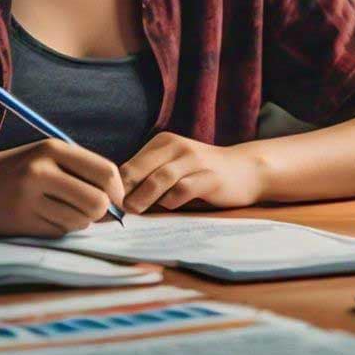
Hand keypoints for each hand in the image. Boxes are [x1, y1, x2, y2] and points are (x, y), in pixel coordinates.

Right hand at [0, 139, 124, 236]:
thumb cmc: (17, 170)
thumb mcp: (46, 157)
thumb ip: (82, 172)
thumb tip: (120, 202)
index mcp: (52, 148)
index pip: (105, 171)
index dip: (118, 191)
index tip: (116, 199)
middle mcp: (41, 170)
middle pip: (97, 201)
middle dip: (102, 212)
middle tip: (92, 212)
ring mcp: (30, 197)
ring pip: (80, 221)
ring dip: (80, 222)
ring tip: (63, 211)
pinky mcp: (23, 221)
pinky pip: (60, 232)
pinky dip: (61, 229)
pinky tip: (44, 217)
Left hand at [120, 133, 263, 212]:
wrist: (244, 170)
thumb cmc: (202, 173)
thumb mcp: (174, 166)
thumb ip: (150, 176)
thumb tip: (120, 198)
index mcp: (164, 142)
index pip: (132, 163)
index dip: (118, 185)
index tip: (109, 203)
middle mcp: (177, 147)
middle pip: (142, 169)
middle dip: (126, 190)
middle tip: (117, 209)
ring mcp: (194, 160)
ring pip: (161, 178)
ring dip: (144, 197)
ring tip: (133, 211)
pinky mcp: (209, 177)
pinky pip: (184, 189)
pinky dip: (171, 201)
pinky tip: (167, 207)